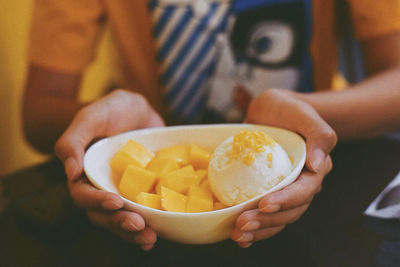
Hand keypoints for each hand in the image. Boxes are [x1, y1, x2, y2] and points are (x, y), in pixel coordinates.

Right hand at [55, 89, 164, 249]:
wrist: (140, 110)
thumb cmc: (112, 109)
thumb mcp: (92, 115)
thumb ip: (74, 140)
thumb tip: (70, 173)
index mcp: (84, 173)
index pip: (82, 195)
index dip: (96, 202)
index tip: (116, 201)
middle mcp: (101, 186)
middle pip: (102, 213)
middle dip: (118, 222)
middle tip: (138, 225)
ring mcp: (122, 191)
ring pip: (120, 218)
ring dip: (132, 232)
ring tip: (148, 237)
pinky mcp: (142, 192)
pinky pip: (141, 213)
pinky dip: (147, 226)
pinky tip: (156, 236)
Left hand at [231, 88, 336, 247]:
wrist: (269, 112)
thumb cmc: (286, 109)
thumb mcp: (300, 111)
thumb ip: (318, 133)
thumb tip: (318, 163)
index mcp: (314, 169)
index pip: (304, 191)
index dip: (285, 201)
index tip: (264, 205)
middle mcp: (302, 185)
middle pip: (290, 211)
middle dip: (267, 221)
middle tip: (242, 224)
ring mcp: (285, 192)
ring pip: (277, 219)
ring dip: (258, 230)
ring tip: (237, 234)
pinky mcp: (268, 194)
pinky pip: (265, 216)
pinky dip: (254, 230)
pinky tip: (239, 237)